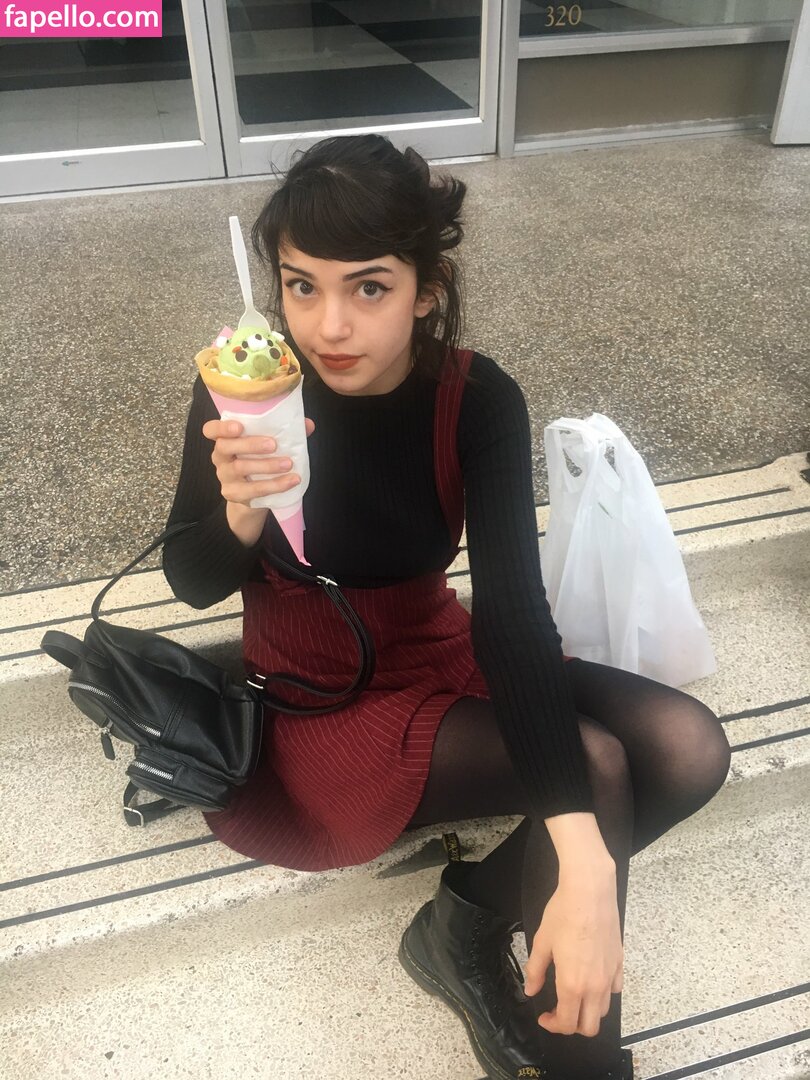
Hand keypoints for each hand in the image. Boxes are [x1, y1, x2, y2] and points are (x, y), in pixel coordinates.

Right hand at [203, 417, 315, 509]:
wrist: (254, 495)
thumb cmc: (260, 460)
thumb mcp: (269, 445)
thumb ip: (286, 432)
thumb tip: (307, 424)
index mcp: (225, 439)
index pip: (211, 430)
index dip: (221, 427)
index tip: (239, 426)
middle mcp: (220, 457)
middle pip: (225, 447)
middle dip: (250, 444)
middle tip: (273, 444)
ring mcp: (225, 477)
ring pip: (240, 468)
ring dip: (266, 466)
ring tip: (288, 463)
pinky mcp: (234, 494)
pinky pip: (252, 490)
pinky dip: (274, 485)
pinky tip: (291, 481)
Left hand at [523, 870, 622, 1037]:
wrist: (589, 891)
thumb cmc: (563, 914)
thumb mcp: (542, 942)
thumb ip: (536, 971)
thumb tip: (531, 990)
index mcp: (572, 985)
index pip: (567, 1023)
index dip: (553, 1026)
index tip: (544, 1016)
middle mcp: (595, 987)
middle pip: (590, 1027)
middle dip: (572, 1026)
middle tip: (558, 1011)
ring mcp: (610, 976)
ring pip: (603, 1010)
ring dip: (588, 1011)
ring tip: (574, 996)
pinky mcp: (619, 963)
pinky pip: (614, 989)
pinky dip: (604, 993)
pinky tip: (591, 978)